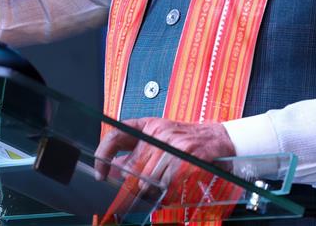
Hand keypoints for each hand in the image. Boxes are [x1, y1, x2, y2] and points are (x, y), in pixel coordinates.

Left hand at [94, 117, 235, 190]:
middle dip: (135, 183)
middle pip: (133, 166)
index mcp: (147, 125)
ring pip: (149, 178)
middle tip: (141, 188)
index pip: (116, 136)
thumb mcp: (159, 139)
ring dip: (154, 188)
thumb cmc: (184, 140)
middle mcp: (157, 131)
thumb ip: (138, 151)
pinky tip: (172, 186)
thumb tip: (116, 169)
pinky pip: (167, 181)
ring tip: (163, 184)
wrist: (215, 137)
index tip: (100, 172)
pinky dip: (167, 190)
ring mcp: (171, 142)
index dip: (103, 154)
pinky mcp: (185, 154)